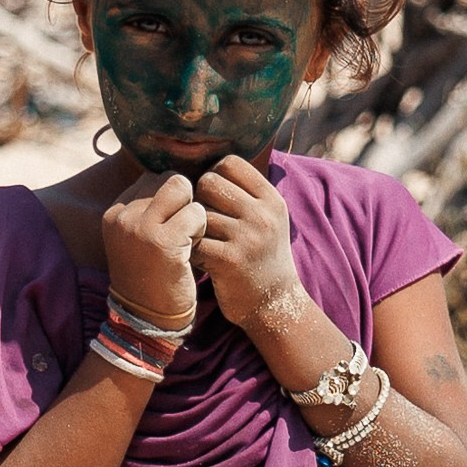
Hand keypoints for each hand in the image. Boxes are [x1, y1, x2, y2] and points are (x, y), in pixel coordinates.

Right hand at [101, 168, 203, 328]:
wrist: (146, 319)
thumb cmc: (150, 277)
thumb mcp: (138, 239)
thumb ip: (149, 209)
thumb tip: (180, 178)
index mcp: (114, 214)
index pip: (151, 179)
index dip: (171, 199)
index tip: (170, 227)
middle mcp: (123, 217)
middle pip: (169, 179)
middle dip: (184, 200)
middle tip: (182, 231)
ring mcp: (140, 228)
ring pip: (183, 189)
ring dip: (194, 212)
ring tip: (187, 239)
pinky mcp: (163, 241)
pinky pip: (197, 213)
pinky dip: (201, 230)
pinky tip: (192, 251)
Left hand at [195, 156, 301, 333]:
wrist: (275, 303)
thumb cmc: (263, 256)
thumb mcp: (269, 218)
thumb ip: (246, 193)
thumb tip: (209, 163)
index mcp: (271, 199)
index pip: (229, 163)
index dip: (213, 175)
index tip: (212, 197)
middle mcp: (262, 214)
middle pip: (208, 182)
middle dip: (198, 198)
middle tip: (202, 221)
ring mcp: (247, 237)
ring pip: (197, 213)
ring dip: (193, 228)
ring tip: (202, 242)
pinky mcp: (229, 260)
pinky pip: (194, 241)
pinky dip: (191, 251)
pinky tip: (201, 260)